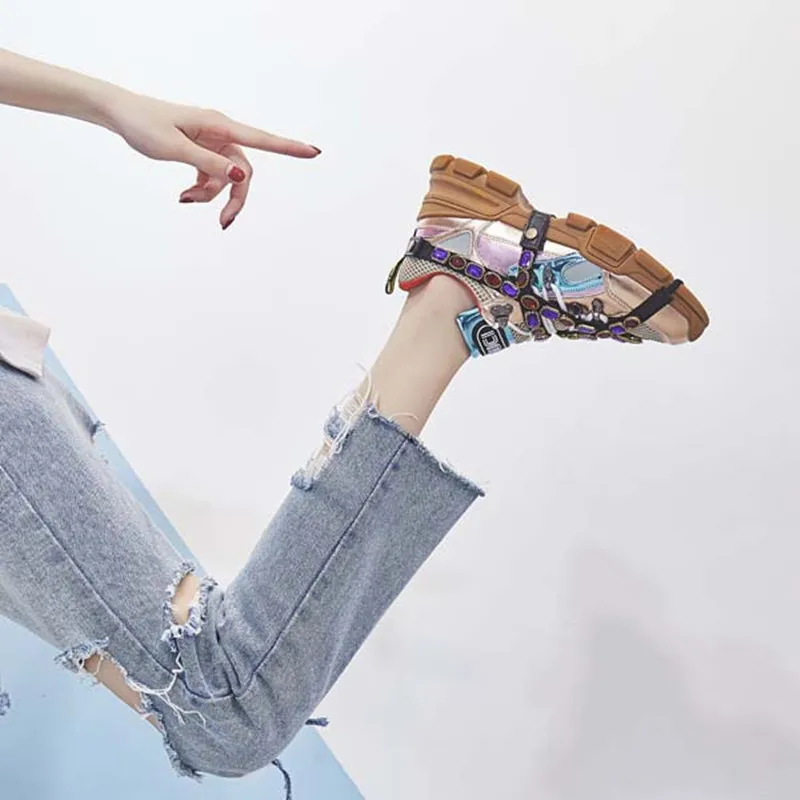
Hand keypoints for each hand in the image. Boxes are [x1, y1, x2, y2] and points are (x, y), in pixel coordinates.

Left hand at [105, 91, 319, 228]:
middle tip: (224, 224)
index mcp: (219, 125)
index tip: (314, 152)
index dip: (289, 148)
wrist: (119, 114)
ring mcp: (211, 143)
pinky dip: (200, 189)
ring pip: (225, 178)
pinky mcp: (201, 151)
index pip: (262, 140)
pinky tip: (183, 194)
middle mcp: (220, 133)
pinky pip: (211, 176)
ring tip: (183, 199)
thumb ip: (209, 164)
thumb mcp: (175, 148)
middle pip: (243, 172)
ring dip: (210, 195)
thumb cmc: (144, 125)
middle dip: (234, 198)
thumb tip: (241, 177)